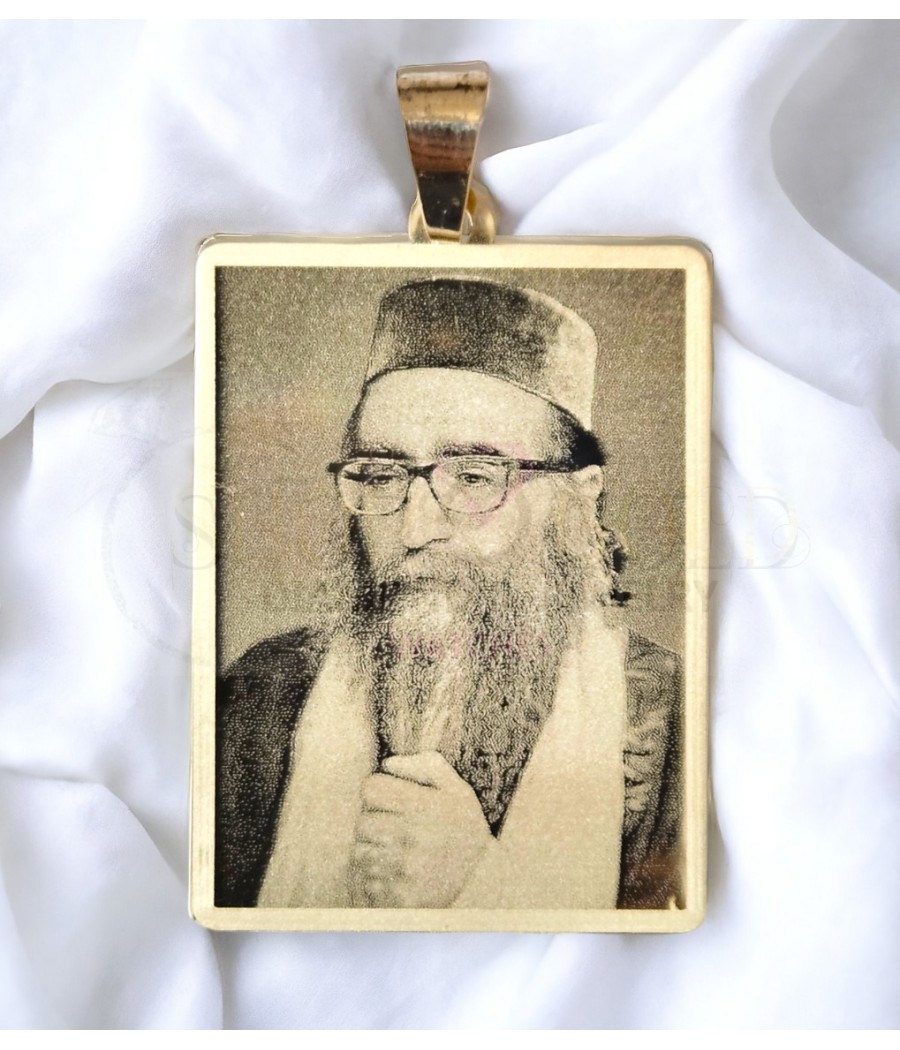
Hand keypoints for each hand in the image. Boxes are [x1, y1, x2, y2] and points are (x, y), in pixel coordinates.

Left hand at [350, 751, 491, 907]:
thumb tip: (389, 763)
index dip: (378, 789)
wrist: (485, 882)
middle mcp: (409, 835)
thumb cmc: (466, 830)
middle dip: (374, 822)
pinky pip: (368, 879)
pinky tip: (398, 873)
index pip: (370, 788)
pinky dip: (378, 877)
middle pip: (362, 821)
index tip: (390, 798)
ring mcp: (402, 867)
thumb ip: (427, 766)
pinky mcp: (397, 895)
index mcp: (421, 806)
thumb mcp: (458, 789)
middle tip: (393, 828)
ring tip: (395, 851)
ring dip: (373, 850)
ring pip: (361, 851)